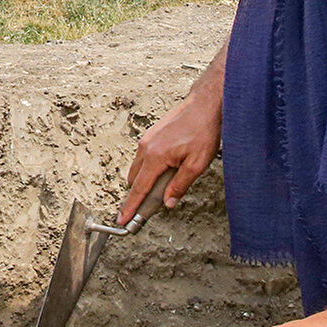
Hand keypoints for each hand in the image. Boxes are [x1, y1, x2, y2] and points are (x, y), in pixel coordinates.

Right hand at [121, 89, 220, 223]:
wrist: (204, 105)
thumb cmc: (203, 131)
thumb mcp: (197, 164)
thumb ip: (180, 186)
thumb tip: (168, 203)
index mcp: (155, 157)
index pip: (139, 189)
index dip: (130, 207)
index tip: (122, 221)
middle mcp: (145, 148)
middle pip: (134, 180)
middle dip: (139, 195)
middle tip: (150, 208)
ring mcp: (146, 140)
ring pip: (138, 169)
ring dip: (145, 181)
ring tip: (165, 186)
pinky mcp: (150, 135)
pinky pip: (143, 158)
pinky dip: (149, 169)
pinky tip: (167, 169)